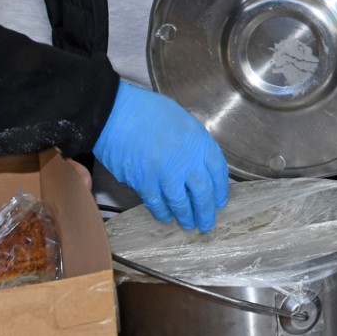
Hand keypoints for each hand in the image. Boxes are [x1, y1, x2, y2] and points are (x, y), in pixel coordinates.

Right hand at [94, 83, 230, 233]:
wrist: (116, 113)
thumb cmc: (147, 112)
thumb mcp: (183, 121)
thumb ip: (193, 145)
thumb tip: (198, 165)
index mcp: (199, 142)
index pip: (218, 173)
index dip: (220, 191)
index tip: (219, 201)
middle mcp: (186, 160)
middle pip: (203, 193)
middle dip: (206, 212)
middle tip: (206, 223)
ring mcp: (165, 173)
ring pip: (181, 203)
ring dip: (185, 216)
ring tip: (188, 224)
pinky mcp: (144, 183)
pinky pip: (157, 203)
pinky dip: (162, 212)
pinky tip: (166, 217)